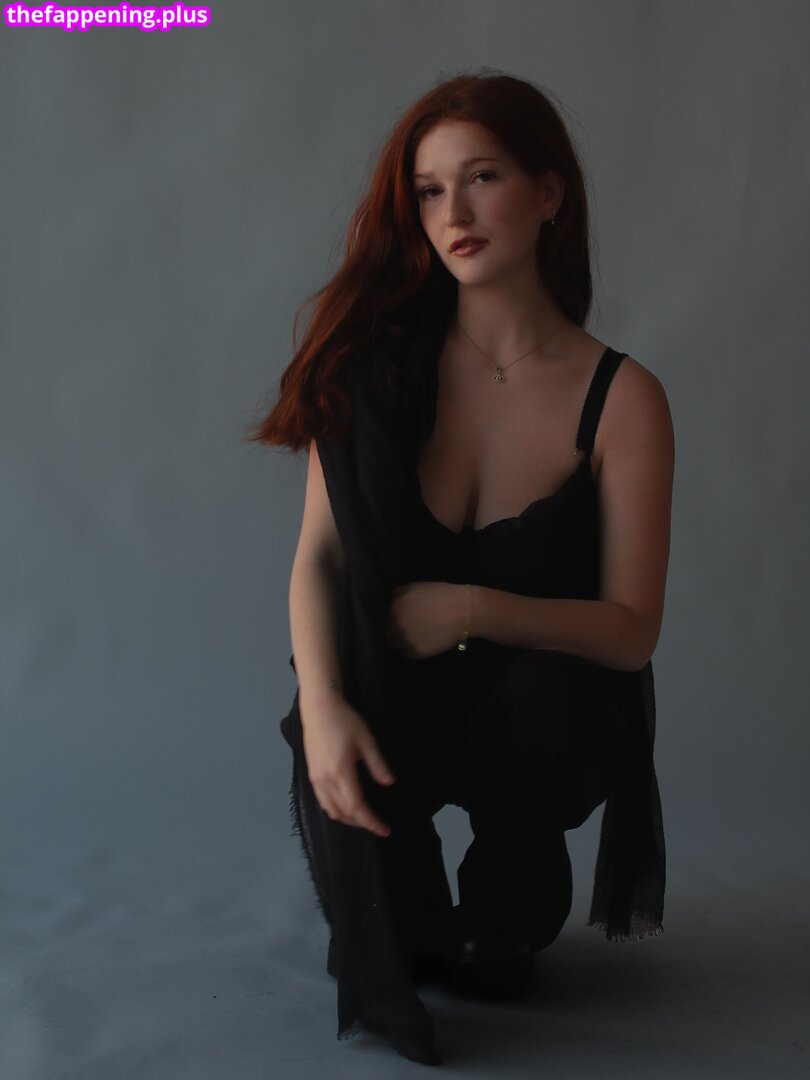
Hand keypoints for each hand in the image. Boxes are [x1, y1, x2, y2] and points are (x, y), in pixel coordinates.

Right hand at [301, 696, 396, 837]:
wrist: (319, 708)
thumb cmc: (344, 721)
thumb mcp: (366, 740)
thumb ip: (377, 764)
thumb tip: (389, 784)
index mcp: (340, 772)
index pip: (356, 807)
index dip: (371, 822)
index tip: (385, 829)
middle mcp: (325, 780)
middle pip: (343, 813)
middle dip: (361, 823)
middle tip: (378, 825)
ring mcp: (316, 779)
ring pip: (331, 810)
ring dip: (347, 819)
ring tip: (364, 819)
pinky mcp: (312, 775)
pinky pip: (323, 802)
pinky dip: (335, 811)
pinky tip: (346, 807)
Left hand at [386, 581, 467, 659]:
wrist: (463, 611)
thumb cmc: (441, 595)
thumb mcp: (416, 586)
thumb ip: (399, 593)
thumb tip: (390, 600)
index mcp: (396, 608)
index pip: (384, 618)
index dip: (391, 619)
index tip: (399, 620)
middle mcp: (397, 625)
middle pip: (388, 633)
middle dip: (394, 631)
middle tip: (406, 629)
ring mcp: (406, 640)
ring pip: (396, 645)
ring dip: (401, 642)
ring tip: (413, 637)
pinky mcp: (417, 652)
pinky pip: (407, 653)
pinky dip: (410, 650)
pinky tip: (420, 642)